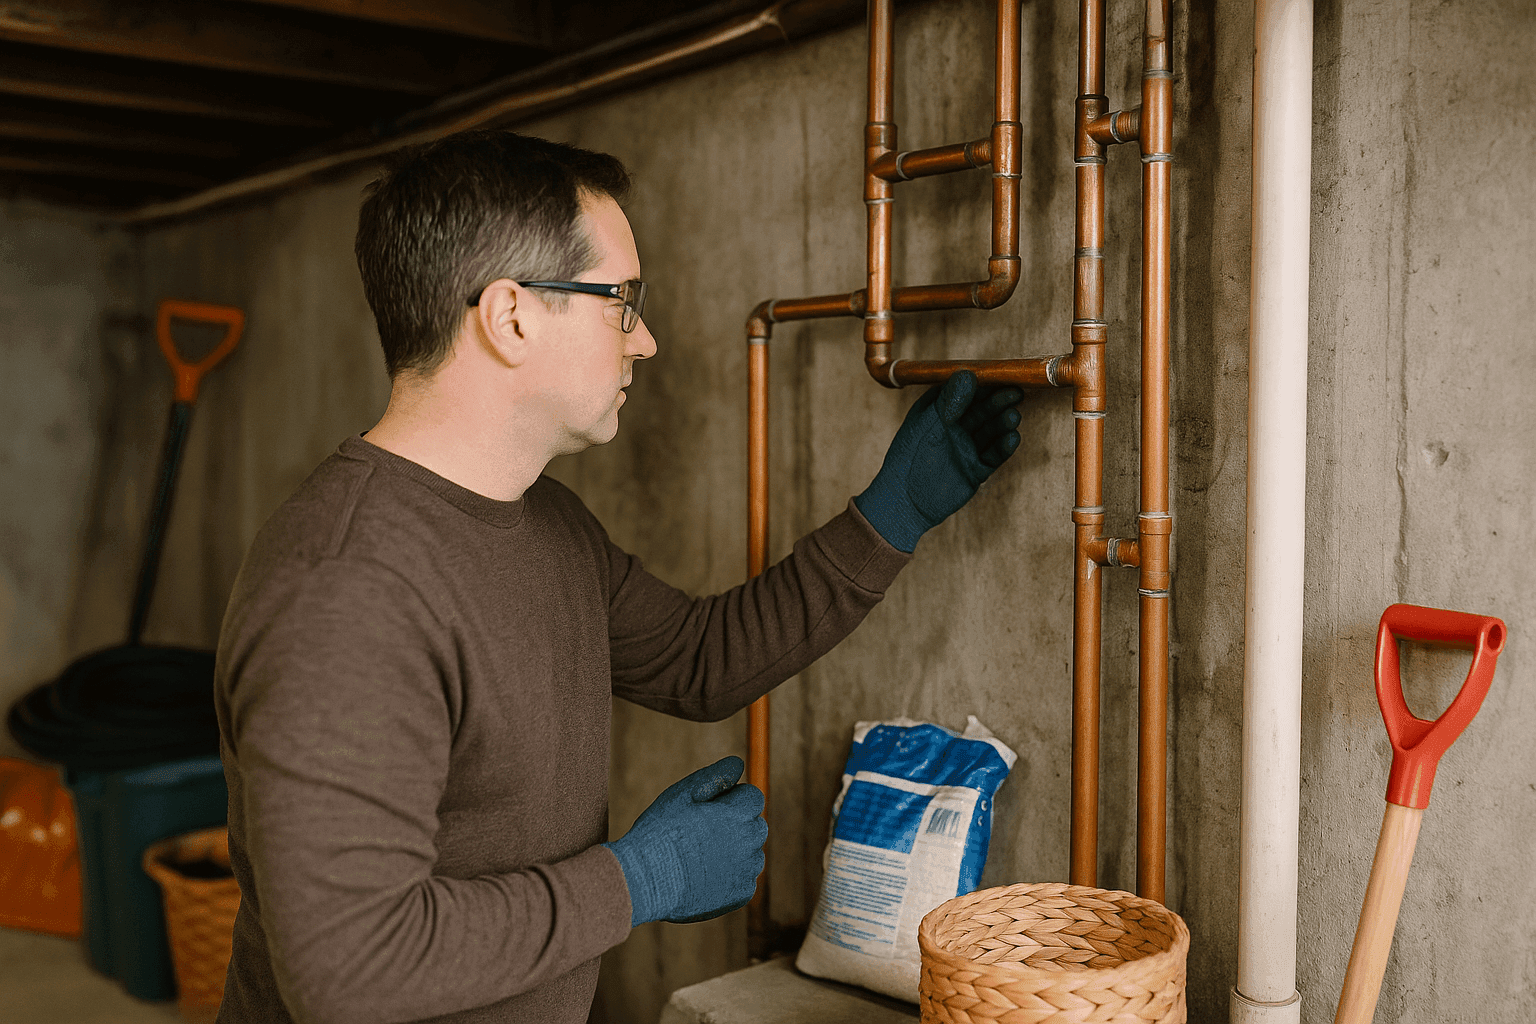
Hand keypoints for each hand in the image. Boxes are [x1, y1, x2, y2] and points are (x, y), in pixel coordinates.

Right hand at [602, 756, 767, 925]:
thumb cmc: (660, 832)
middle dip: (735, 825)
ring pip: (751, 854)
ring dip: (734, 852)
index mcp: (738, 813)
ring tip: (699, 857)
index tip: (706, 811)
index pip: (753, 797)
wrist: (644, 881)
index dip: (730, 801)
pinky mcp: (741, 894)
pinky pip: (744, 880)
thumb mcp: (682, 794)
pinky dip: (730, 878)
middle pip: (755, 825)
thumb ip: (715, 776)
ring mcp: (747, 870)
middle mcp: (749, 841)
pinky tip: (704, 877)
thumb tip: (739, 763)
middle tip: (700, 834)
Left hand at [853, 370, 1023, 551]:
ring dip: (1002, 423)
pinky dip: (1003, 447)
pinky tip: (1011, 439)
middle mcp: (954, 427)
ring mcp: (965, 448)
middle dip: (998, 402)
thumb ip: (949, 401)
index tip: (1002, 376)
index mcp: (939, 411)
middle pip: (982, 410)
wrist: (904, 501)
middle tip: (1015, 394)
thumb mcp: (929, 423)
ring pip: (990, 431)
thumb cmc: (909, 457)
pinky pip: (994, 455)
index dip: (984, 384)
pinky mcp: (975, 469)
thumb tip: (969, 375)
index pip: (964, 392)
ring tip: (1012, 418)